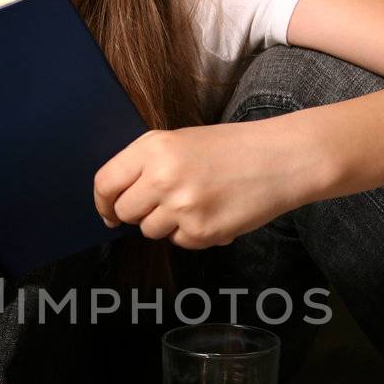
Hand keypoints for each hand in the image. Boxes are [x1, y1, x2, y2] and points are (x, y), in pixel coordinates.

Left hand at [93, 120, 312, 249]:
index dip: (103, 201)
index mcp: (153, 148)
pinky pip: (179, 242)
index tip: (109, 210)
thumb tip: (114, 199)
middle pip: (125, 212)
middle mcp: (162, 178)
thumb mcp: (180, 140)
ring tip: (196, 201)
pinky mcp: (201, 232)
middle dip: (138, 213)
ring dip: (166, 224)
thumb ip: (145, 164)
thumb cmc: (231, 148)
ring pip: (150, 231)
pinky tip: (214, 211)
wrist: (280, 159)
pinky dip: (192, 233)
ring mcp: (181, 208)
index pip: (105, 183)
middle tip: (164, 202)